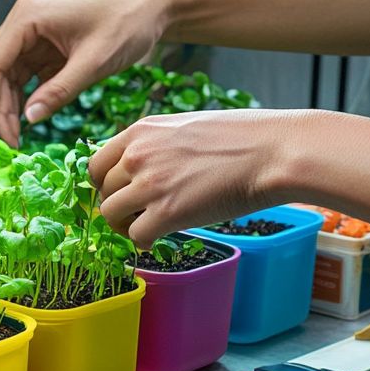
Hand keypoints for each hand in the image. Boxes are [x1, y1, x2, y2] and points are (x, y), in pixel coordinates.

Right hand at [0, 0, 169, 146]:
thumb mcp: (95, 61)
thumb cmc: (127, 23)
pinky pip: (22, 76)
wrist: (153, 5)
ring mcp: (31, 35)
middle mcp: (22, 23)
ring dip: (6, 105)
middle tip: (7, 141)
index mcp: (27, 17)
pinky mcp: (43, 47)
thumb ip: (60, 91)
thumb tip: (28, 119)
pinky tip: (29, 118)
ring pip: (2, 76)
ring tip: (17, 137)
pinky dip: (22, 98)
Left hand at [87, 109, 301, 247]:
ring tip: (144, 228)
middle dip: (117, 205)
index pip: (96, 164)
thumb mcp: (185, 127)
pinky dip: (142, 243)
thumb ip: (155, 145)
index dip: (104, 184)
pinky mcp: (166, 213)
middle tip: (136, 214)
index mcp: (140, 131)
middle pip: (102, 192)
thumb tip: (140, 168)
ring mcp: (149, 184)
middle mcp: (137, 156)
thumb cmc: (242, 138)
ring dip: (124, 226)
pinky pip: (135, 236)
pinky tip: (156, 240)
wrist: (273, 152)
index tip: (117, 194)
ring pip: (110, 215)